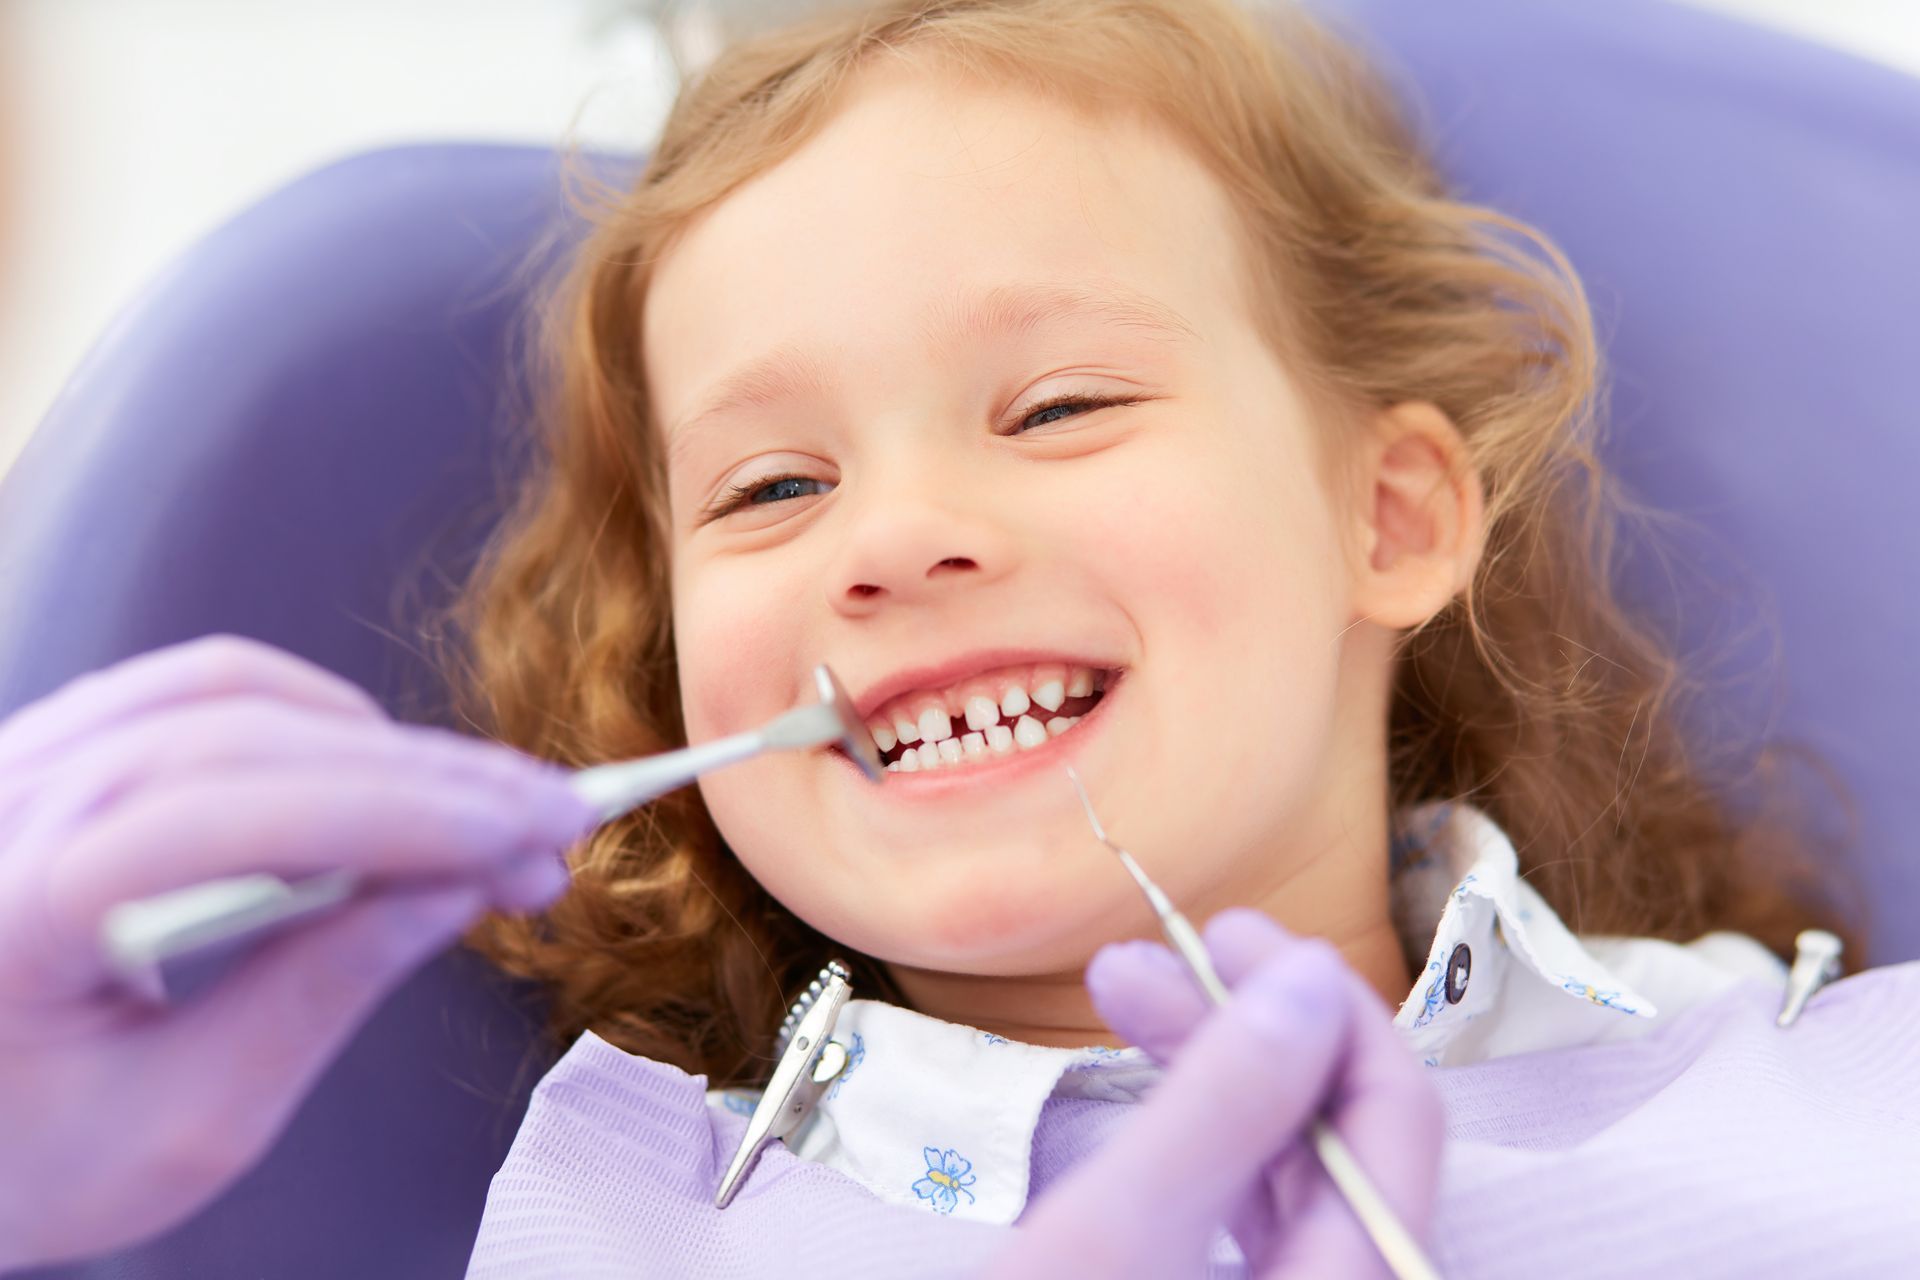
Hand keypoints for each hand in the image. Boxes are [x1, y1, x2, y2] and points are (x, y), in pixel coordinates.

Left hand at [0, 635, 598, 1272]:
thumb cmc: (22, 1162)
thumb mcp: (183, 1127)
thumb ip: (319, 996)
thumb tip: (458, 889)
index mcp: (12, 907)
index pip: (233, 817)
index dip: (400, 817)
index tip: (524, 835)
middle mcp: (4, 803)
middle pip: (250, 741)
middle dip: (427, 778)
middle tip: (552, 821)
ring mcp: (20, 760)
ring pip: (233, 697)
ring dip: (382, 744)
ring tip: (489, 808)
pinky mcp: (53, 749)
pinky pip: (198, 692)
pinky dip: (315, 722)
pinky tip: (388, 775)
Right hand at [990, 908, 1443, 1278]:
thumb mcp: (1106, 1242)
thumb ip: (1217, 1109)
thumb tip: (1307, 977)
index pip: (1395, 1120)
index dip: (1325, 1006)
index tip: (1230, 931)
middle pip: (1339, 1137)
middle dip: (1248, 1027)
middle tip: (1151, 955)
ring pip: (1286, 1169)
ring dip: (1216, 1070)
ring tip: (1117, 991)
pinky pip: (1245, 1213)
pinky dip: (1197, 1137)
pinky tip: (1145, 1089)